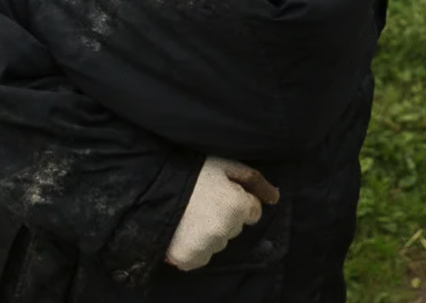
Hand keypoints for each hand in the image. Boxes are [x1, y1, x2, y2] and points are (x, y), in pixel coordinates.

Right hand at [165, 156, 279, 270]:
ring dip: (209, 232)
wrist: (150, 187)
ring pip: (219, 242)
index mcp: (236, 206)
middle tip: (202, 201)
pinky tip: (183, 230)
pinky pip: (201, 257)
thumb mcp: (224, 164)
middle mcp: (225, 230)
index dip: (237, 199)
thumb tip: (275, 196)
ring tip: (190, 214)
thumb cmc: (190, 170)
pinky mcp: (189, 259)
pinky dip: (194, 247)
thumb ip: (253, 180)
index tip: (220, 192)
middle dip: (224, 215)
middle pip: (235, 227)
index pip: (252, 211)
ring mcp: (207, 247)